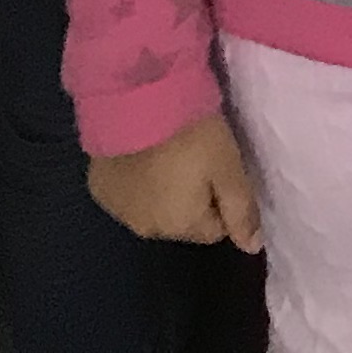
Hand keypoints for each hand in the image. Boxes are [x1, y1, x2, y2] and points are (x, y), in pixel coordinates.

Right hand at [87, 114, 262, 250]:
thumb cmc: (190, 135)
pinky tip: (138, 153)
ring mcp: (119, 212)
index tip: (220, 168)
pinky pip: (125, 194)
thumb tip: (252, 248)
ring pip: (152, 209)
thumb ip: (241, 210)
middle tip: (194, 157)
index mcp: (181, 227)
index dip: (221, 200)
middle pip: (182, 221)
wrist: (136, 103)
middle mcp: (147, 230)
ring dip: (162, 190)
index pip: (214, 229)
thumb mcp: (228, 166)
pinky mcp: (99, 190)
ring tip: (166, 152)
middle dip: (191, 198)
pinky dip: (134, 180)